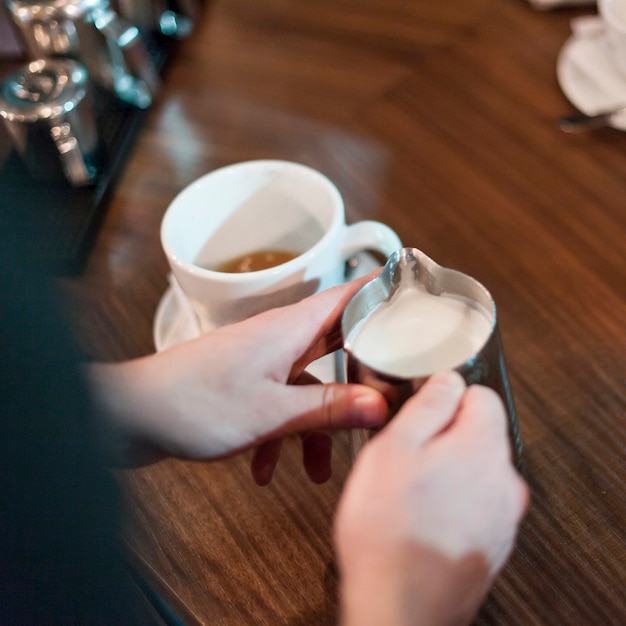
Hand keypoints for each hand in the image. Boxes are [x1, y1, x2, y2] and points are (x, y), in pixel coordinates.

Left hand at [90, 275, 386, 483]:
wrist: (129, 417)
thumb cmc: (190, 403)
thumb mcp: (271, 413)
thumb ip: (329, 408)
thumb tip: (380, 405)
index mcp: (289, 329)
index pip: (348, 295)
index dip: (382, 292)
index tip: (415, 299)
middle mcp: (278, 339)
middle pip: (336, 343)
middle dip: (362, 372)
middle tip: (388, 393)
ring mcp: (261, 361)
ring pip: (308, 384)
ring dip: (317, 422)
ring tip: (318, 467)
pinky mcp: (244, 385)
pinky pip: (279, 405)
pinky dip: (281, 435)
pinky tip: (266, 471)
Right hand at [334, 372, 528, 625]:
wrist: (399, 605)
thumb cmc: (388, 528)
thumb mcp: (393, 448)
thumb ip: (428, 406)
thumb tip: (448, 380)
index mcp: (482, 447)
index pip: (482, 395)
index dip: (447, 397)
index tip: (422, 412)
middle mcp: (504, 481)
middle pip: (479, 434)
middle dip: (444, 437)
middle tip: (405, 457)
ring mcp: (502, 516)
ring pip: (475, 471)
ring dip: (447, 472)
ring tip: (409, 492)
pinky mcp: (492, 544)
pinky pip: (475, 505)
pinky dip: (453, 504)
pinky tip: (422, 519)